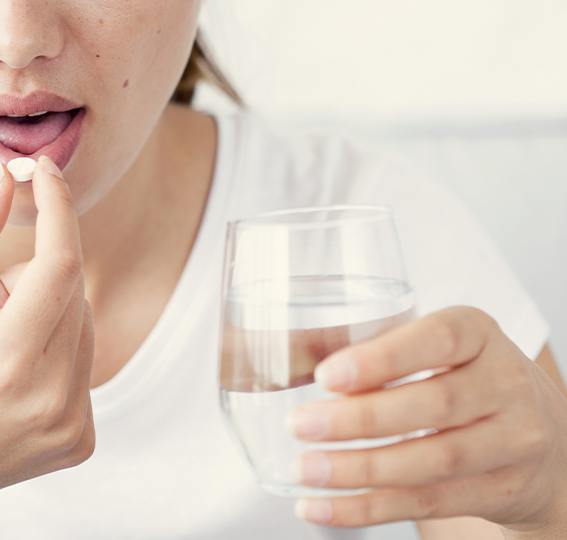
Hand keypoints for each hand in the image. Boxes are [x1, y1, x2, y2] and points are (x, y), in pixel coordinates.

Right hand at [0, 156, 94, 538]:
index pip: (61, 263)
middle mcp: (53, 397)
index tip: (45, 172)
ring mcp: (73, 423)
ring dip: (46, 313)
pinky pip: (85, 361)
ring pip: (84, 321)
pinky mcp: (82, 437)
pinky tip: (12, 379)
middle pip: (73, 290)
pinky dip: (56, 349)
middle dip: (33, 277)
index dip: (58, 208)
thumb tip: (4, 177)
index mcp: (9, 363)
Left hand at [287, 306, 566, 531]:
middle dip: (357, 420)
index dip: (381, 359)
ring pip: (432, 462)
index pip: (437, 339)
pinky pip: (429, 503)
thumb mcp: (435, 346)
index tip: (326, 376)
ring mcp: (513, 440)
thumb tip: (298, 361)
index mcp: (478, 332)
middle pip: (432, 405)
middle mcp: (505, 382)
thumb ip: (380, 348)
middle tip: (299, 425)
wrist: (541, 433)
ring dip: (358, 470)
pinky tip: (321, 506)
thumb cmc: (461, 374)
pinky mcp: (502, 490)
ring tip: (305, 469)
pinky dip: (368, 508)